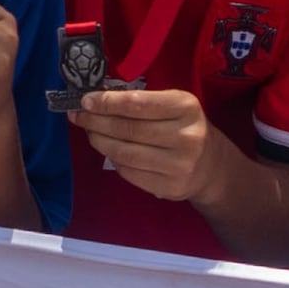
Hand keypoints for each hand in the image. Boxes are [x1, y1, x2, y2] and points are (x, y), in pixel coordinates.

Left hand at [70, 84, 223, 203]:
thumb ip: (140, 102)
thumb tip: (95, 101)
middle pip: (128, 129)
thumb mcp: (172, 105)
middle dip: (97, 121)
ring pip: (125, 153)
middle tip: (78, 116)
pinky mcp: (169, 187)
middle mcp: (186, 136)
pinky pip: (129, 172)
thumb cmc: (183, 127)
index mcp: (186, 107)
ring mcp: (179, 165)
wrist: (209, 165)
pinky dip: (113, 160)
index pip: (138, 104)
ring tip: (90, 132)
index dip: (107, 102)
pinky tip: (108, 151)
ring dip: (100, 141)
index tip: (85, 100)